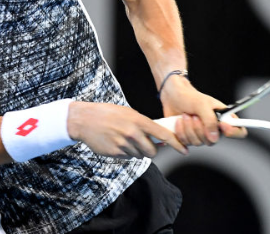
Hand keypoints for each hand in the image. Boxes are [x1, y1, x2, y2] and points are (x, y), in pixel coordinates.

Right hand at [66, 101, 188, 158]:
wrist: (85, 119)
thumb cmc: (108, 113)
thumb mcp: (128, 113)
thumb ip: (143, 124)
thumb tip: (158, 136)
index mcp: (138, 121)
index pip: (163, 135)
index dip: (176, 144)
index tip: (185, 150)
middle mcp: (132, 133)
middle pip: (152, 151)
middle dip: (151, 150)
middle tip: (144, 144)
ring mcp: (123, 144)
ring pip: (139, 155)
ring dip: (136, 151)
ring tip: (125, 139)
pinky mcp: (115, 153)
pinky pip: (127, 157)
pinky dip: (125, 153)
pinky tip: (117, 142)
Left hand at [159, 74, 247, 144]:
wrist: (172, 95)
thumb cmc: (189, 96)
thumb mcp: (202, 104)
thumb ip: (210, 120)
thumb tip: (214, 138)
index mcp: (223, 118)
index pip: (239, 131)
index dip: (233, 132)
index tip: (222, 125)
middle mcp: (214, 128)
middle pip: (213, 141)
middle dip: (200, 128)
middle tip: (194, 115)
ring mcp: (201, 134)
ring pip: (198, 143)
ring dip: (188, 128)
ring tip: (185, 115)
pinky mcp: (188, 138)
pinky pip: (186, 143)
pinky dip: (180, 132)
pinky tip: (179, 121)